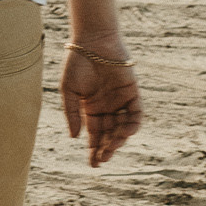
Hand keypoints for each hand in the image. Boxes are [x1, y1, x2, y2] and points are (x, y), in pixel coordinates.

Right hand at [60, 41, 141, 168]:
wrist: (92, 41)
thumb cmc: (77, 63)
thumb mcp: (69, 91)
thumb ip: (72, 113)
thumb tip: (75, 137)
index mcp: (91, 109)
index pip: (95, 135)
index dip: (94, 150)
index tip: (92, 165)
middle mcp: (107, 107)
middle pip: (109, 135)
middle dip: (106, 149)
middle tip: (102, 161)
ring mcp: (120, 101)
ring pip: (123, 127)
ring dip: (119, 139)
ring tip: (112, 147)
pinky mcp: (132, 92)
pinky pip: (136, 114)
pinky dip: (132, 125)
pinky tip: (125, 133)